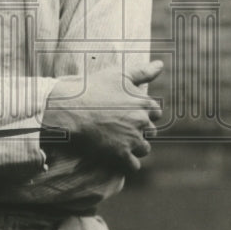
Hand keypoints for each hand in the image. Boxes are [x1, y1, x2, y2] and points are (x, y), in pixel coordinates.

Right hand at [41, 60, 163, 174]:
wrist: (70, 108)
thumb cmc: (93, 88)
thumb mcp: (118, 74)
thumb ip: (143, 71)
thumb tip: (160, 64)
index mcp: (144, 102)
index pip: (156, 113)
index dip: (143, 113)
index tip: (129, 113)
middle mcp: (142, 121)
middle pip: (151, 132)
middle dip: (139, 130)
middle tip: (120, 127)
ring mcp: (132, 139)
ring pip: (144, 149)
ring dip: (135, 147)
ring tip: (119, 141)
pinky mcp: (120, 154)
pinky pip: (133, 165)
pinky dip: (127, 163)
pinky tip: (117, 156)